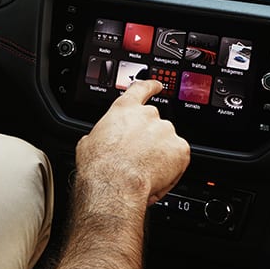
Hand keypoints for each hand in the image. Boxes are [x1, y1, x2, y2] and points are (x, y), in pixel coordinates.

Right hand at [75, 79, 189, 207]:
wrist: (114, 183)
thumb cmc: (99, 164)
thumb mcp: (89, 142)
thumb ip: (102, 134)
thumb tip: (99, 141)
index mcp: (124, 109)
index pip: (141, 89)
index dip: (150, 86)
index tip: (157, 85)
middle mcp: (147, 115)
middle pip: (155, 123)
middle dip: (150, 138)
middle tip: (140, 157)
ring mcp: (166, 131)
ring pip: (168, 142)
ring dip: (161, 154)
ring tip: (145, 172)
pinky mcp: (181, 149)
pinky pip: (179, 158)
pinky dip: (173, 168)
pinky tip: (157, 177)